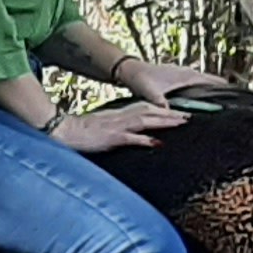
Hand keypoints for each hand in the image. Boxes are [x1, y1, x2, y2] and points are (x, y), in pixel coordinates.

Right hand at [51, 101, 186, 153]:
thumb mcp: (102, 127)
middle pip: (150, 112)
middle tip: (190, 116)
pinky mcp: (111, 137)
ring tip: (182, 122)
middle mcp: (120, 118)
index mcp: (119, 115)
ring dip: (165, 121)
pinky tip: (157, 143)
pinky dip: (145, 140)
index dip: (163, 110)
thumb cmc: (80, 132)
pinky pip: (131, 137)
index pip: (145, 109)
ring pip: (146, 120)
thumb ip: (118, 129)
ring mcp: (117, 127)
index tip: (178, 113)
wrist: (62, 131)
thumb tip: (134, 135)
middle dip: (171, 114)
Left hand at [113, 56, 228, 104]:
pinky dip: (202, 93)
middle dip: (223, 93)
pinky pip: (195, 87)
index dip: (226, 89)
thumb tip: (169, 113)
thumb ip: (160, 103)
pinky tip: (202, 103)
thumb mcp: (151, 92)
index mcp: (187, 76)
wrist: (129, 70)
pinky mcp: (178, 80)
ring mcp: (183, 76)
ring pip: (204, 85)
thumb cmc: (141, 78)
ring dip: (212, 93)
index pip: (213, 82)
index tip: (241, 97)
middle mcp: (188, 74)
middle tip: (238, 105)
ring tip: (225, 105)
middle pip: (212, 83)